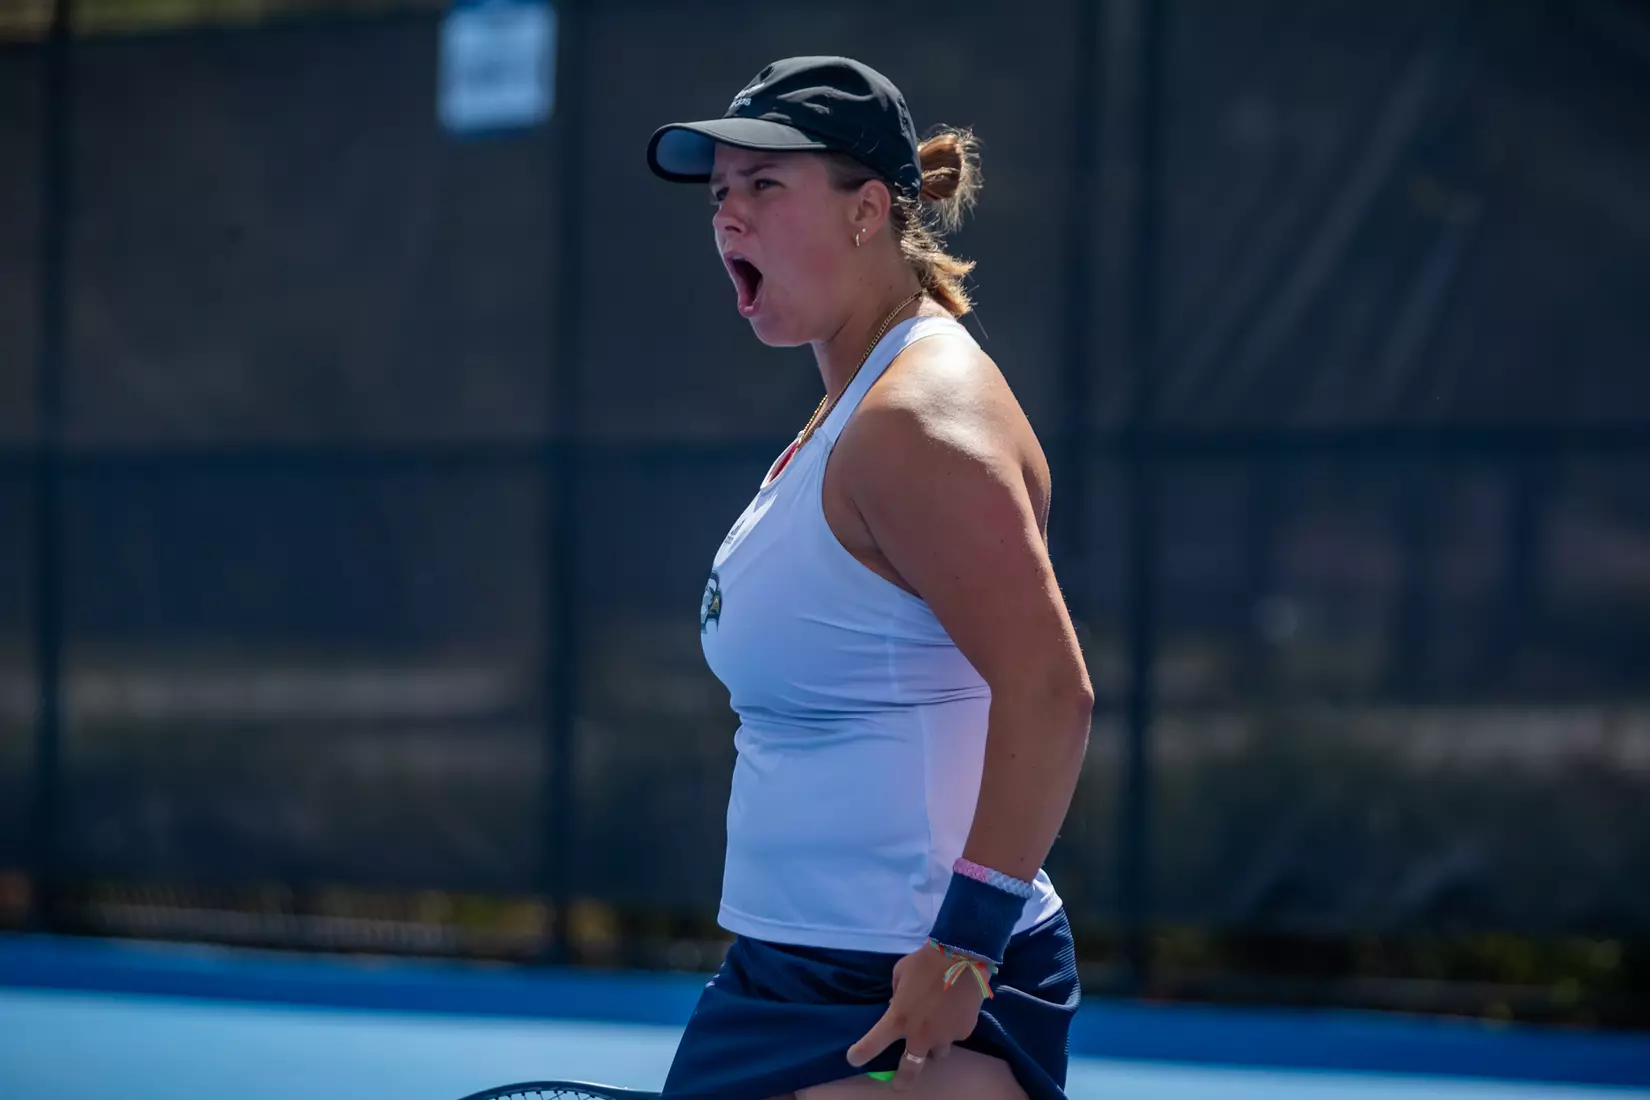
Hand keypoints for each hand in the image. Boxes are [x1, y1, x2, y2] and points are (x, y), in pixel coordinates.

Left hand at [846, 942, 988, 1090]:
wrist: (962, 955)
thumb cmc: (925, 961)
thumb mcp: (900, 974)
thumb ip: (897, 995)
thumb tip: (899, 1005)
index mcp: (898, 1018)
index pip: (873, 1044)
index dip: (860, 1055)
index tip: (854, 1059)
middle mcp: (920, 1034)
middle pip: (910, 1070)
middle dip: (903, 1080)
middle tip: (899, 1084)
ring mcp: (944, 1036)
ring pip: (937, 1054)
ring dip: (932, 1047)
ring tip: (935, 1032)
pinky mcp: (964, 1031)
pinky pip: (954, 1035)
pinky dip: (951, 1027)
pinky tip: (954, 1010)